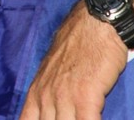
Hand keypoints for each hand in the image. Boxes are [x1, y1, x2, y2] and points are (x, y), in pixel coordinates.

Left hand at [19, 2, 127, 119]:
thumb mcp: (54, 69)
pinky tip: (96, 118)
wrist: (96, 23)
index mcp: (37, 91)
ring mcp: (64, 97)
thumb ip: (49, 92)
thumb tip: (51, 111)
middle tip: (68, 117)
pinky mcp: (85, 97)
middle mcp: (46, 97)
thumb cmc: (80, 44)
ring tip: (81, 116)